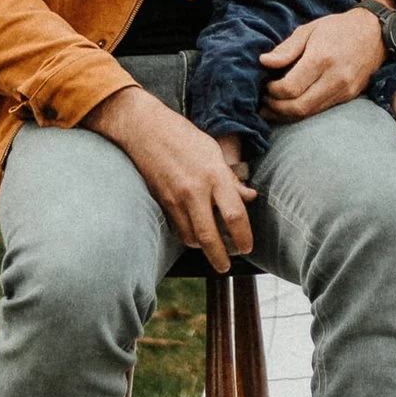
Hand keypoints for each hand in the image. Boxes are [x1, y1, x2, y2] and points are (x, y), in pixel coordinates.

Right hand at [83, 81, 254, 272]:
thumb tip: (250, 197)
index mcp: (214, 175)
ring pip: (191, 237)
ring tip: (212, 248)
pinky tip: (194, 233)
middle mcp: (195, 190)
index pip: (234, 215)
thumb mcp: (214, 151)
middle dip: (220, 257)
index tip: (247, 247)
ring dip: (202, 247)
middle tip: (226, 265)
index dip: (243, 237)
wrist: (145, 130)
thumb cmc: (183, 136)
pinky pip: (177, 228)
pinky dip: (187, 235)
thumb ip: (231, 178)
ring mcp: (175, 198)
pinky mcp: (161, 202)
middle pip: (210, 236)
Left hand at [258, 6, 386, 120]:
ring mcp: (344, 90)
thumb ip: (286, 49)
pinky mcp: (349, 97)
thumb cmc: (338, 28)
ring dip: (287, 114)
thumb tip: (264, 62)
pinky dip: (303, 111)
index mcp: (321, 59)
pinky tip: (292, 105)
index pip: (290, 88)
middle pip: (298, 107)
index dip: (272, 91)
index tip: (265, 85)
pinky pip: (321, 110)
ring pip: (309, 113)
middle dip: (276, 108)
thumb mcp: (309, 30)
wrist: (375, 33)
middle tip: (264, 101)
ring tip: (272, 107)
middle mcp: (335, 78)